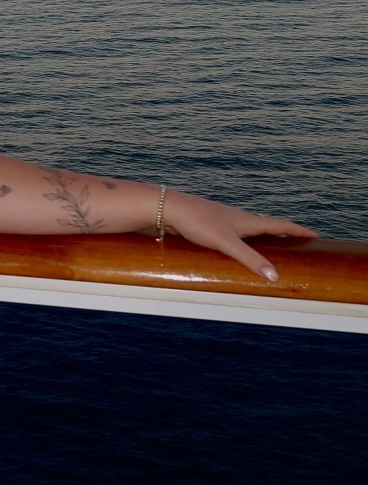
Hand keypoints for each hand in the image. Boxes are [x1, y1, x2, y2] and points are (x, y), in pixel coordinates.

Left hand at [162, 190, 315, 282]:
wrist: (169, 208)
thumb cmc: (198, 222)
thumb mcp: (227, 243)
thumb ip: (251, 259)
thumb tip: (275, 276)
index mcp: (249, 221)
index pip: (281, 225)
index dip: (299, 231)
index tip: (315, 235)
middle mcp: (240, 219)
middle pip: (268, 226)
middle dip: (284, 234)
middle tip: (297, 241)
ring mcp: (225, 221)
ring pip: (251, 229)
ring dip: (264, 237)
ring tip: (273, 246)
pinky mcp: (212, 226)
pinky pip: (235, 235)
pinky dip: (245, 241)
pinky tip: (237, 248)